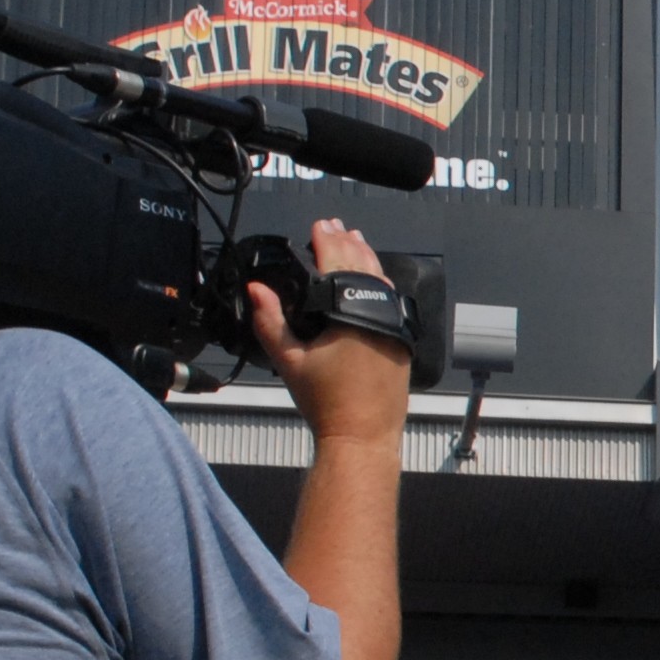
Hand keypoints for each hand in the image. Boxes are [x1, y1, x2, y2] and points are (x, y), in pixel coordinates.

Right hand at [248, 218, 414, 444]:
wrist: (362, 435)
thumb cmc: (326, 403)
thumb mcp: (289, 361)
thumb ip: (269, 321)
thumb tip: (256, 289)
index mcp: (348, 315)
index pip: (337, 264)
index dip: (326, 240)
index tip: (318, 224)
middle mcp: (377, 316)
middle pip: (362, 266)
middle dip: (346, 242)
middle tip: (334, 225)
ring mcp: (394, 326)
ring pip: (381, 280)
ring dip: (365, 258)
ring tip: (353, 239)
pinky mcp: (403, 338)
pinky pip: (392, 299)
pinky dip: (379, 281)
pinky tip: (373, 274)